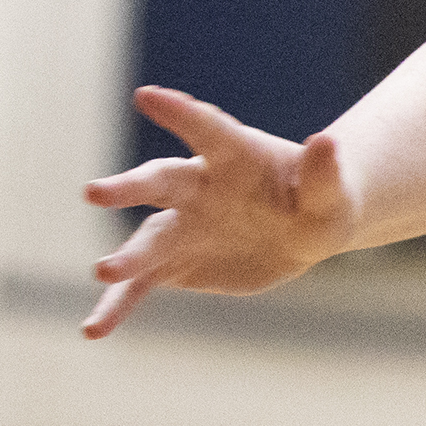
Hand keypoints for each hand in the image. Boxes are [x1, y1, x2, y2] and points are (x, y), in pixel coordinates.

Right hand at [78, 86, 359, 337]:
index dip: (180, 112)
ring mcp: (182, 226)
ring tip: (103, 271)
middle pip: (160, 181)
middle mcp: (197, 187)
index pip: (207, 129)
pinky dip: (116, 306)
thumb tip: (325, 141)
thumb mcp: (333, 193)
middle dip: (129, 187)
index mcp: (234, 157)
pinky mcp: (175, 264)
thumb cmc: (321, 203)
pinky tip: (92, 330)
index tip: (147, 96)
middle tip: (95, 193)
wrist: (303, 235)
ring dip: (125, 257)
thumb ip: (324, 173)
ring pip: (146, 240)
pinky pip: (139, 286)